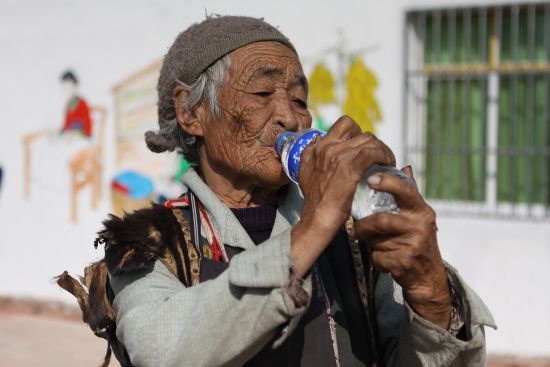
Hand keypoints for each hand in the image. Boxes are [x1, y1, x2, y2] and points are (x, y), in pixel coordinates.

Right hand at [291, 116, 394, 277]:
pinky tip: (388, 165)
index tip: (364, 148)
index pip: (344, 125)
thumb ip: (310, 154)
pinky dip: (384, 156)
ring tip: (386, 162)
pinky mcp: (350, 167)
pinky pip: (373, 152)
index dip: (358, 133)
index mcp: (318, 148)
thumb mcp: (305, 172)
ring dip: (382, 149)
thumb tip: (318, 138)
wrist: (317, 219)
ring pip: (369, 140)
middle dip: (372, 142)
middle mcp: (327, 147)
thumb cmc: (315, 202)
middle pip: (359, 131)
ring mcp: (338, 156)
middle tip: (378, 157)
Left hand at [353, 166, 451, 328]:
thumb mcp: (418, 217)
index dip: (387, 182)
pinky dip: (375, 260)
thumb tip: (405, 166)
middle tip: (355, 229)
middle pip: (381, 220)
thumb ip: (409, 194)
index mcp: (422, 211)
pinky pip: (377, 257)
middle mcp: (420, 226)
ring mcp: (414, 245)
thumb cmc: (417, 241)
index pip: (406, 190)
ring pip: (376, 240)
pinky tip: (382, 260)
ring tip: (372, 245)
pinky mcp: (405, 263)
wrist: (429, 277)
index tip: (370, 178)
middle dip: (363, 226)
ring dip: (369, 244)